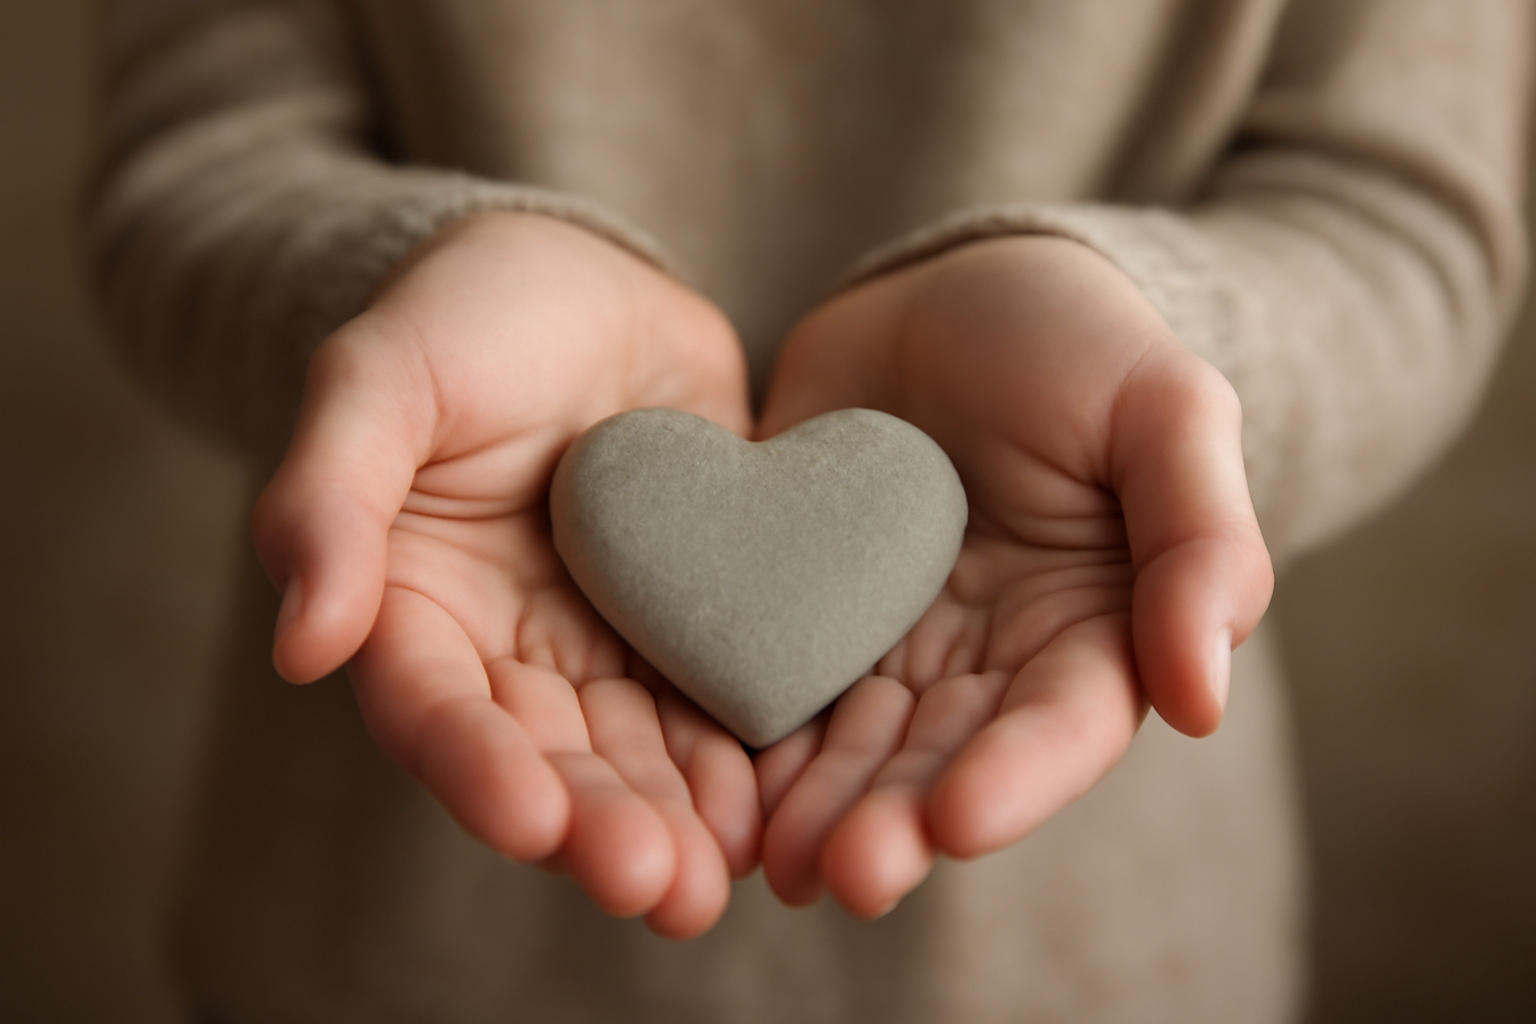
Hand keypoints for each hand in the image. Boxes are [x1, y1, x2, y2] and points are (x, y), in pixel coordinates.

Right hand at [252, 212, 757, 937]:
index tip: (531, 823)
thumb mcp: (381, 375)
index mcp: (414, 603)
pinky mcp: (689, 615)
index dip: (478, 768)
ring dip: (678, 820)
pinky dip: (743, 754)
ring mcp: (602, 637)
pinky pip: (715, 695)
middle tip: (662, 889)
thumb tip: (303, 644)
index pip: (434, 707)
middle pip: (546, 756)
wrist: (583, 275)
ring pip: (637, 750)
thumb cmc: (462, 312)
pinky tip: (782, 804)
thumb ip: (331, 495)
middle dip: (600, 826)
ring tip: (723, 880)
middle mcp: (508, 643)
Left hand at [754, 235, 1272, 916]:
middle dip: (895, 819)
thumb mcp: (1168, 413)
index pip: (1060, 725)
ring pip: (851, 741)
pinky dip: (745, 732)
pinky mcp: (803, 606)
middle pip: (942, 758)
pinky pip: (772, 675)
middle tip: (841, 874)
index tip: (956, 823)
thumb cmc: (1084, 344)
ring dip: (815, 806)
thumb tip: (1203, 699)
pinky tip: (710, 781)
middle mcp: (984, 660)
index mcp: (1086, 631)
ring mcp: (887, 639)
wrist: (958, 290)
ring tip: (771, 860)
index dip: (1015, 778)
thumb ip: (1201, 543)